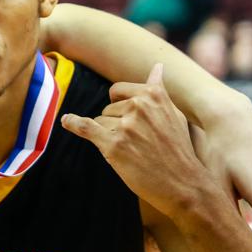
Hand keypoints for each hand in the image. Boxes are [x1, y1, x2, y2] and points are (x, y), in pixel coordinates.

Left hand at [61, 64, 211, 218]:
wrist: (185, 185)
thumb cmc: (178, 150)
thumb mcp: (174, 114)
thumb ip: (160, 90)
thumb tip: (157, 66)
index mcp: (152, 95)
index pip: (116, 92)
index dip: (118, 106)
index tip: (129, 120)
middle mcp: (139, 106)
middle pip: (107, 109)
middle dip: (116, 125)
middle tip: (138, 143)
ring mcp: (126, 125)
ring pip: (99, 122)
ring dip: (109, 137)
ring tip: (133, 151)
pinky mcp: (114, 145)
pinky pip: (85, 127)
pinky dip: (72, 123)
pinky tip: (66, 121)